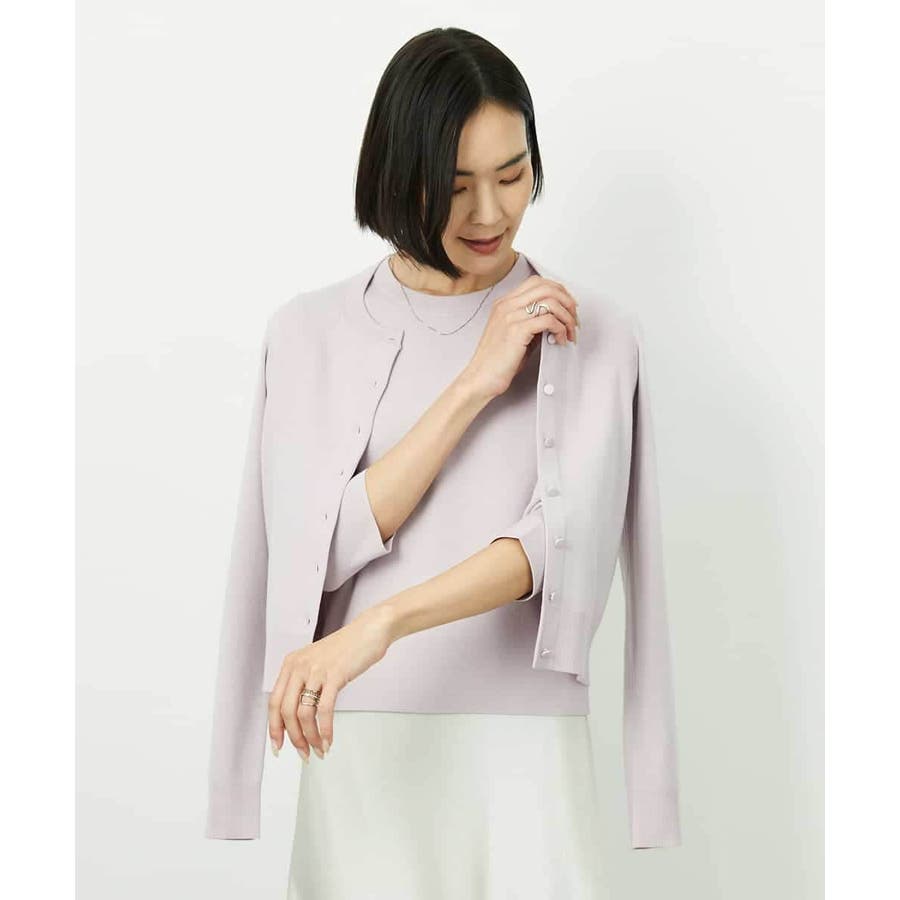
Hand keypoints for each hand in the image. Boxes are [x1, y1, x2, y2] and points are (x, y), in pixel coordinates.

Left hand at [267, 607, 393, 760]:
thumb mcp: (317, 662)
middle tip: (303, 753)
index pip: (273, 702)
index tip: (278, 746)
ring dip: (310, 737)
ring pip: (303, 713)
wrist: (369, 631)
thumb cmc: (347, 648)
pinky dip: (325, 730)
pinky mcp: (335, 675)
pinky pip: (324, 710)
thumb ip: (305, 683)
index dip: (274, 728)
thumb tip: (299, 716)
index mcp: (291, 664)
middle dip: (293, 738)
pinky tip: (329, 739)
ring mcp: (316, 670)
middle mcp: (299, 666)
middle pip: (285, 711)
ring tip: (318, 749)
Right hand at [463, 276, 579, 399]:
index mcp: (504, 304)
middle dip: (568, 302)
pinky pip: (548, 320)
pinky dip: (560, 329)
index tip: (568, 307)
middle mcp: (507, 305)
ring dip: (567, 317)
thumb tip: (556, 320)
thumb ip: (533, 323)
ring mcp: (511, 316)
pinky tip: (559, 340)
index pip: (537, 282)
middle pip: (547, 287)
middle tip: (574, 320)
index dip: (558, 292)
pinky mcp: (516, 330)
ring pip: (551, 302)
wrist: (481, 378)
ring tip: (568, 333)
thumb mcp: (515, 336)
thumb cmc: (496, 362)